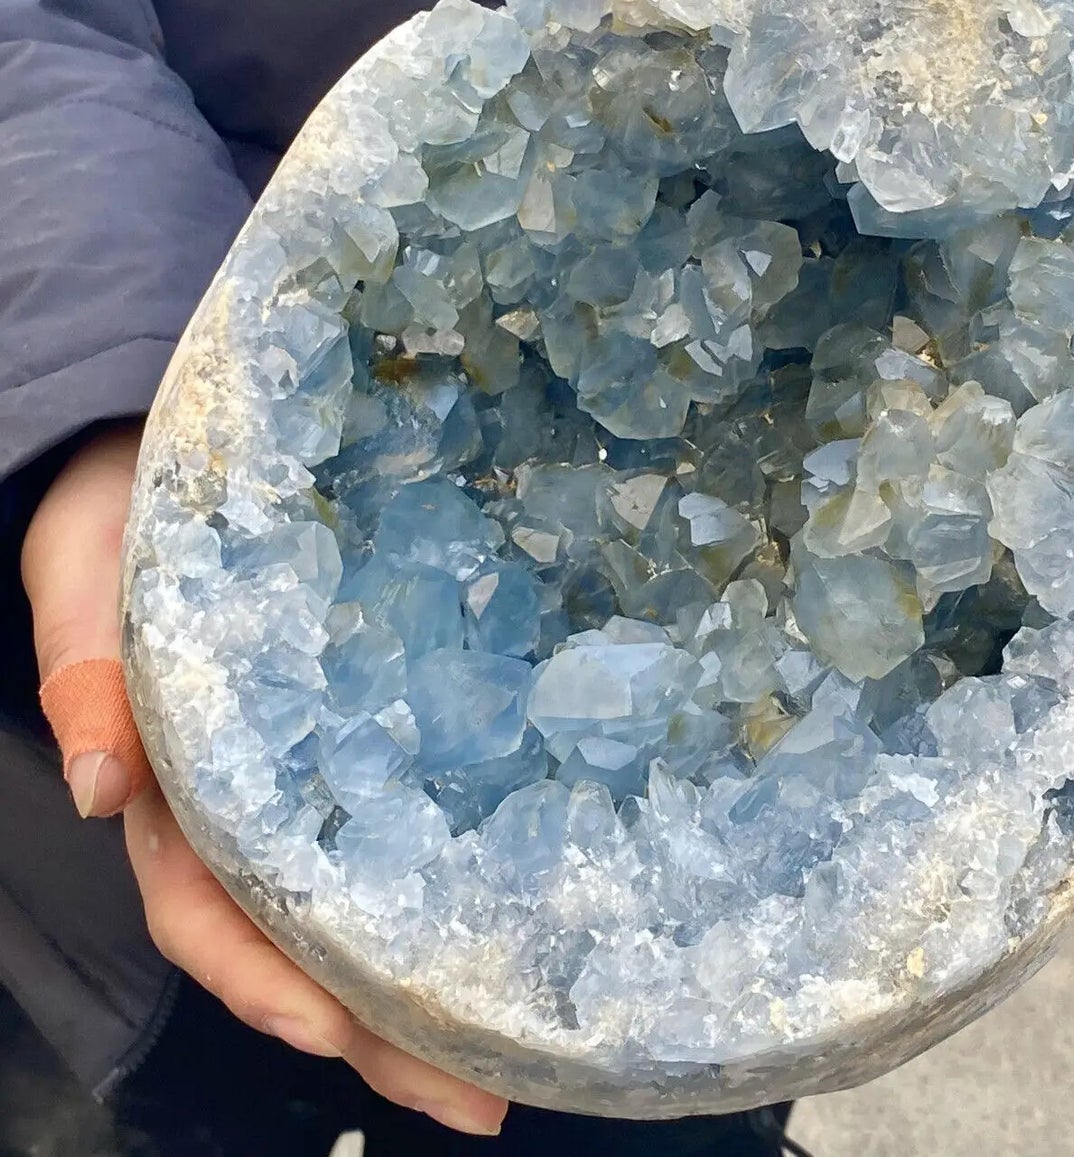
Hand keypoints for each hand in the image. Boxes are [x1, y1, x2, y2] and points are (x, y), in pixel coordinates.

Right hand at [21, 422, 507, 1136]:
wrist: (182, 451)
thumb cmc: (124, 510)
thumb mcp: (83, 571)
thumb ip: (86, 667)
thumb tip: (104, 784)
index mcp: (170, 776)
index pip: (207, 905)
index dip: (262, 975)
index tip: (335, 1031)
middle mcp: (243, 798)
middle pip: (301, 935)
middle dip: (376, 1027)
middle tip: (481, 1092)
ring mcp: (312, 768)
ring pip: (358, 896)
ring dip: (423, 980)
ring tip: (513, 1043)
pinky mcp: (375, 723)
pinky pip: (406, 808)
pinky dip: (447, 871)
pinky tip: (521, 902)